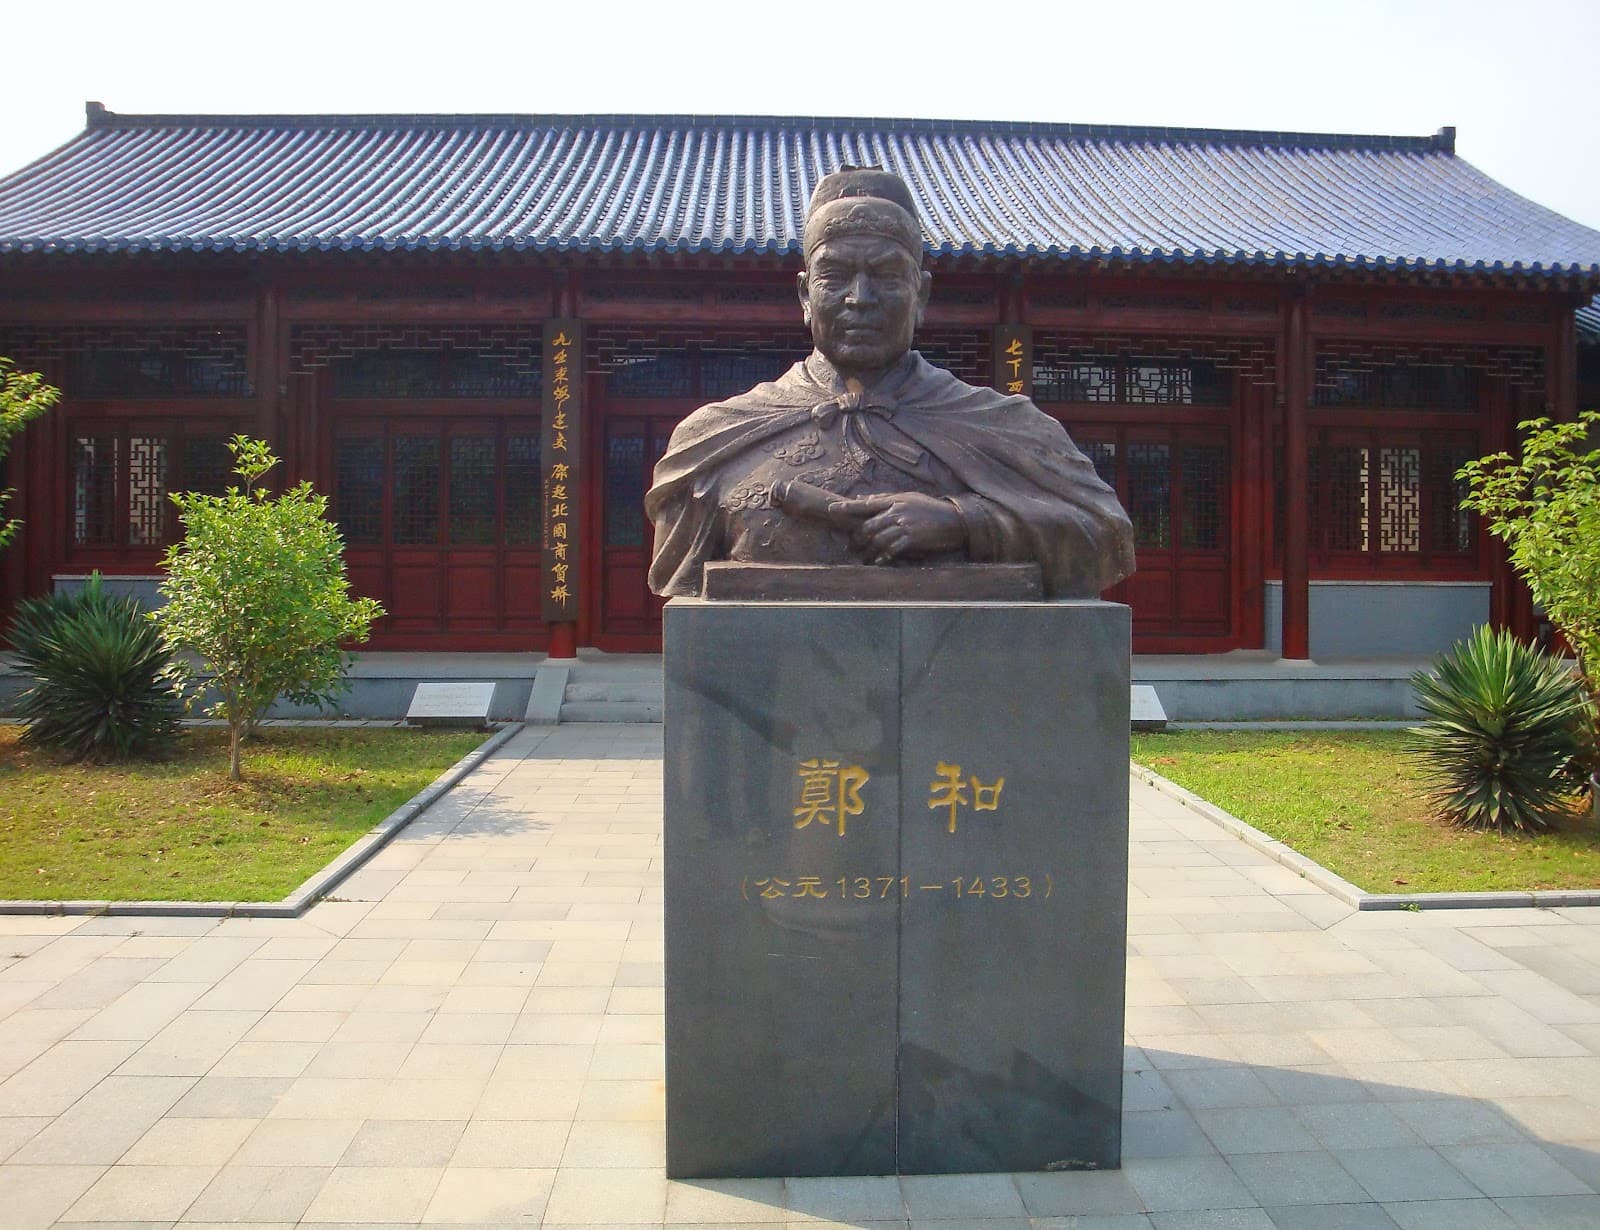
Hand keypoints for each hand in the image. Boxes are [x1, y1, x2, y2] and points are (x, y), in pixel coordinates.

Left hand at [828, 492, 966, 563]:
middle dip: (856, 538)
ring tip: (863, 558)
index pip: (866, 504)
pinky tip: (878, 561)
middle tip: (850, 547)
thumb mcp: (908, 498)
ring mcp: (905, 525)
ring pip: (877, 539)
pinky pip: (892, 549)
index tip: (831, 509)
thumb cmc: (930, 509)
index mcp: (895, 500)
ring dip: (868, 551)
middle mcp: (897, 511)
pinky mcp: (913, 538)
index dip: (847, 507)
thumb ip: (885, 498)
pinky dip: (883, 556)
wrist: (955, 520)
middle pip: (868, 525)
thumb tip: (862, 498)